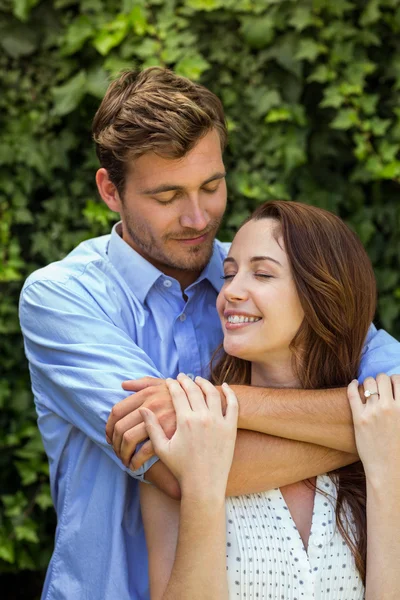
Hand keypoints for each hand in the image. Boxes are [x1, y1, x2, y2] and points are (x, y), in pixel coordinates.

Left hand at [106, 377, 176, 469]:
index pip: (116, 410)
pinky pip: (143, 451)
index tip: (109, 437)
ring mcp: (160, 420)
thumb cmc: (185, 397)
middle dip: (113, 443)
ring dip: (122, 453)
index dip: (108, 426)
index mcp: (147, 394)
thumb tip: (123, 384)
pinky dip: (135, 461)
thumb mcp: (164, 385)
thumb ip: (143, 383)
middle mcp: (151, 405)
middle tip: (115, 451)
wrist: (212, 407)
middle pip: (119, 427)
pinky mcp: (169, 435)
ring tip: (125, 460)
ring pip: (128, 439)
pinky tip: (136, 465)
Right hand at [140, 374, 237, 496]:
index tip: (169, 380)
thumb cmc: (181, 468)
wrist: (204, 485)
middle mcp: (202, 417)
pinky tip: (224, 386)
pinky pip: (232, 405)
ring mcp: (219, 422)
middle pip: (194, 390)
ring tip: (199, 380)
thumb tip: (143, 409)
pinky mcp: (231, 428)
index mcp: (185, 421)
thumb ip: (151, 427)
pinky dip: (229, 393)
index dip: (172, 385)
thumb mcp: (162, 448)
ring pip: (212, 393)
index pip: (178, 394)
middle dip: (186, 380)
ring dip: (204, 383)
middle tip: (182, 376)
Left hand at [348, 374, 399, 481]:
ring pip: (368, 383)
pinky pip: (352, 393)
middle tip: (379, 387)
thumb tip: (396, 396)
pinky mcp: (358, 418)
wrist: (388, 469)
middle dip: (381, 380)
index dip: (394, 380)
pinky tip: (354, 384)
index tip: (391, 385)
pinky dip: (352, 385)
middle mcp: (389, 407)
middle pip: (382, 378)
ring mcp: (372, 412)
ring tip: (368, 388)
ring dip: (368, 383)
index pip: (398, 380)